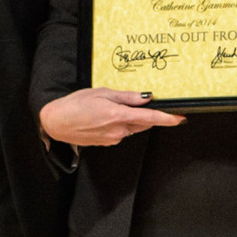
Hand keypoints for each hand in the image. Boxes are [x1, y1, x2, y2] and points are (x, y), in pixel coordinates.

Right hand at [38, 87, 182, 146]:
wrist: (56, 123)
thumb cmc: (75, 104)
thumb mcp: (102, 93)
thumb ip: (126, 97)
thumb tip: (146, 97)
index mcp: (118, 116)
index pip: (150, 117)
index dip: (167, 119)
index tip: (180, 118)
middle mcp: (119, 131)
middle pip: (142, 122)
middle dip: (144, 113)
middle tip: (134, 102)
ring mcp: (113, 139)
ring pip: (132, 127)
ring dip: (129, 117)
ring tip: (109, 107)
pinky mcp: (108, 142)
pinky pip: (121, 132)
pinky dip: (119, 123)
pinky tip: (103, 117)